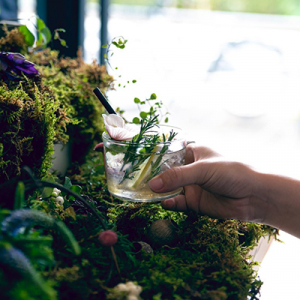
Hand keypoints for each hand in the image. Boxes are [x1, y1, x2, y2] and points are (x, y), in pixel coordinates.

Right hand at [149, 145, 265, 222]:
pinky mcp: (195, 202)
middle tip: (137, 180)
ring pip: (169, 189)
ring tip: (147, 193)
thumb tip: (152, 184)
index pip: (169, 152)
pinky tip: (165, 203)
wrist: (254, 196)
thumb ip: (178, 176)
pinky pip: (178, 203)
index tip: (138, 161)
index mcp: (193, 152)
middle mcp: (190, 169)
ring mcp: (192, 186)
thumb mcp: (203, 169)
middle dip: (153, 176)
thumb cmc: (232, 172)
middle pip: (166, 172)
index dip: (154, 156)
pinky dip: (170, 203)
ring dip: (159, 191)